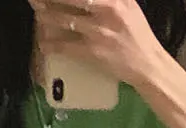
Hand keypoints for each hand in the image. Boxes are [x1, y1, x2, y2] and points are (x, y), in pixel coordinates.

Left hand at [29, 0, 167, 89]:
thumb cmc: (137, 35)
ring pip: (65, 19)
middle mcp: (107, 9)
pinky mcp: (94, 51)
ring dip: (47, 16)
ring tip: (37, 12)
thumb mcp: (128, 6)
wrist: (148, 64)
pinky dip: (52, 44)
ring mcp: (99, 30)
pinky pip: (67, 45)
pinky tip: (43, 43)